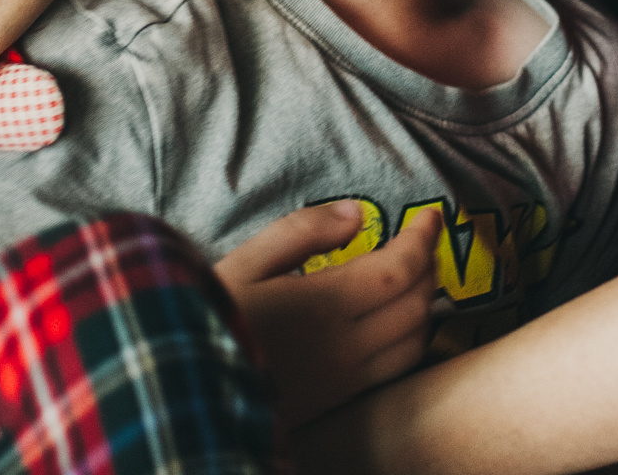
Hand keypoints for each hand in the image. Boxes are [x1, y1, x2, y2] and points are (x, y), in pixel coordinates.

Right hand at [215, 200, 443, 430]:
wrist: (185, 391)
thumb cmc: (209, 317)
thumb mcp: (245, 262)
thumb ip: (302, 232)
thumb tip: (353, 214)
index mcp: (324, 305)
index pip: (400, 270)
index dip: (424, 239)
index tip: (432, 215)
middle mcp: (346, 346)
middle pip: (416, 304)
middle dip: (429, 266)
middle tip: (423, 240)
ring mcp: (346, 380)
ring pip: (414, 342)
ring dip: (426, 304)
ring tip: (418, 276)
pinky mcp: (339, 402)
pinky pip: (396, 370)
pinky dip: (413, 339)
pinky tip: (400, 321)